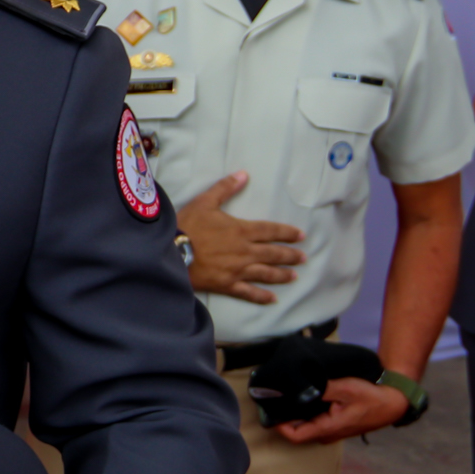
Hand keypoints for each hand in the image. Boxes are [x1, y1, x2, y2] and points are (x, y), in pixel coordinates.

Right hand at [178, 172, 303, 302]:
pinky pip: (249, 292)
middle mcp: (245, 252)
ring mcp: (238, 270)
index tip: (301, 236)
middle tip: (304, 258)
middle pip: (273, 254)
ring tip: (294, 276)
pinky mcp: (227, 285)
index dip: (287, 233)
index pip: (271, 231)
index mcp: (242, 230)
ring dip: (282, 275)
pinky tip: (272, 299)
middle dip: (290, 255)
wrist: (170, 252)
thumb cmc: (186, 226)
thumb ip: (225, 188)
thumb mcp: (204, 202)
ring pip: (266, 273)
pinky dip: (262, 296)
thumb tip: (244, 174)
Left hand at [277, 375, 409, 443]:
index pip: (294, 435)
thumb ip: (321, 389)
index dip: (278, 424)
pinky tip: (303, 395)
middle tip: (275, 396)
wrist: (393, 402)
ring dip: (295, 412)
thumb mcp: (345, 388)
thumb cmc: (371, 397)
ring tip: (286, 393)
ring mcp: (332, 430)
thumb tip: (299, 387)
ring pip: (306, 424)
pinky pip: (315, 420)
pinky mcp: (336, 424)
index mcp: (328, 428)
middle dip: (284, 415)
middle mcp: (328, 433)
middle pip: (297, 429)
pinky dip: (307, 410)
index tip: (269, 408)